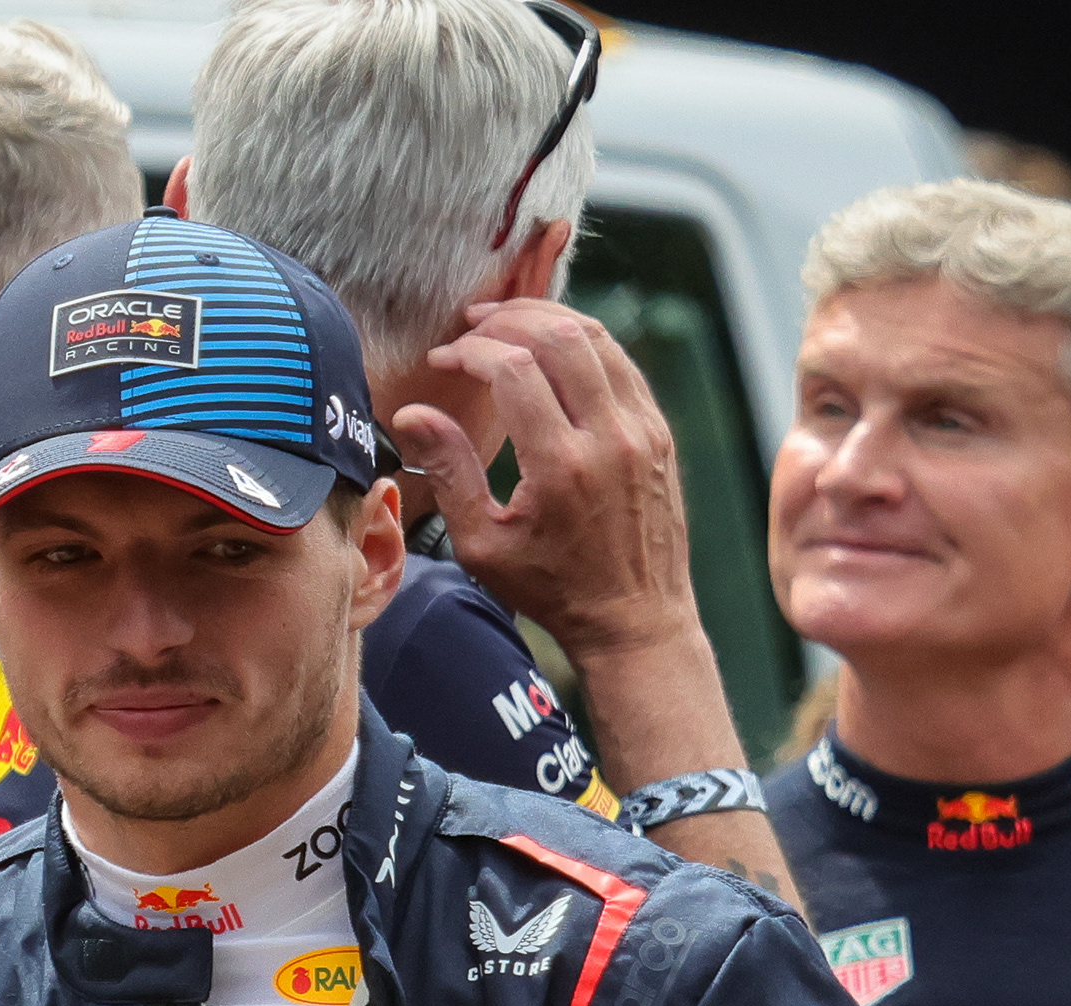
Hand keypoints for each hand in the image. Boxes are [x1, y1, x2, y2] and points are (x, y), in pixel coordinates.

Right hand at [398, 298, 693, 663]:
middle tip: (472, 328)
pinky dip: (584, 343)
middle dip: (508, 320)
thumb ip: (449, 472)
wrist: (634, 620)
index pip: (513, 369)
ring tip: (508, 324)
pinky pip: (622, 363)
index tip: (443, 360)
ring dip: (548, 319)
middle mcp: (608, 439)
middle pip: (559, 337)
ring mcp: (642, 432)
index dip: (471, 352)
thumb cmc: (552, 590)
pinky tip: (554, 350)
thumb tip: (411, 414)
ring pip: (598, 338)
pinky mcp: (659, 434)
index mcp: (560, 467)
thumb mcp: (483, 545)